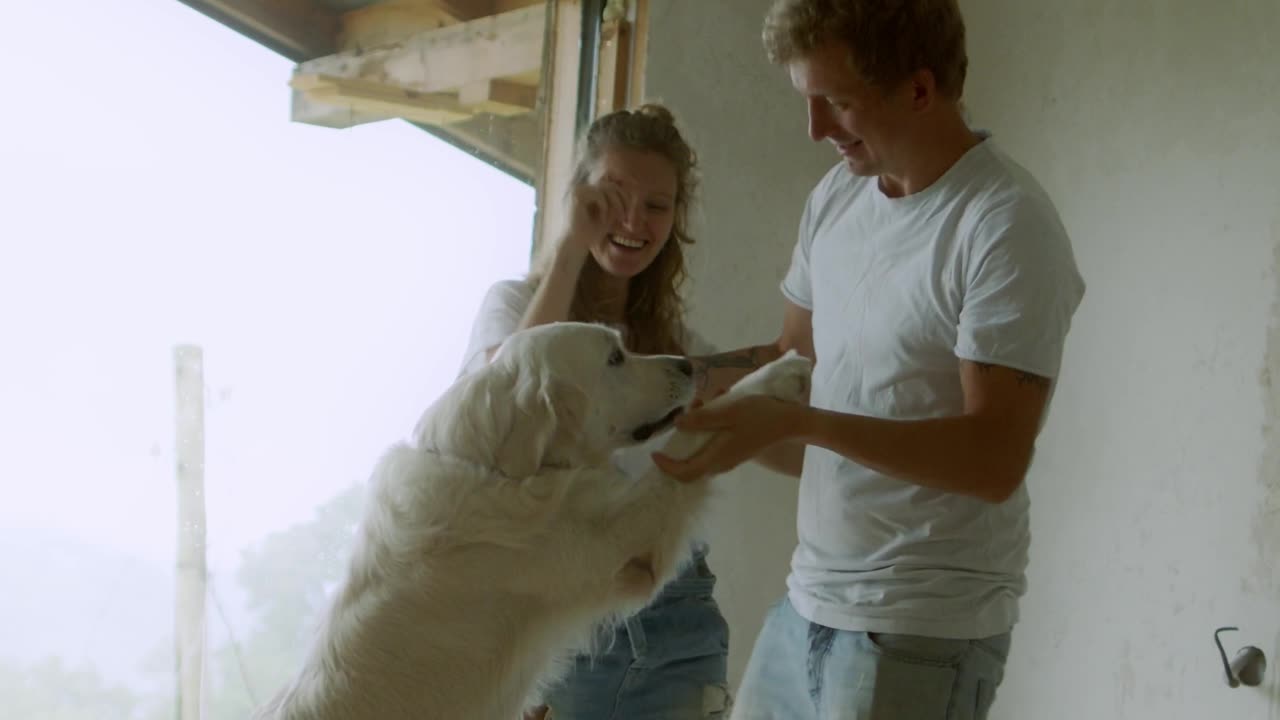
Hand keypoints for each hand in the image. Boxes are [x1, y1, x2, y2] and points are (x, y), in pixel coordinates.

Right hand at [560, 181, 630, 258]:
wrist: (573, 246)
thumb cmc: (590, 235)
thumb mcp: (609, 217)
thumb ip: (618, 205)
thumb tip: (635, 194)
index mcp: (589, 191)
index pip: (613, 186)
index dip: (625, 198)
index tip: (629, 215)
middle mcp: (583, 187)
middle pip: (613, 186)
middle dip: (625, 202)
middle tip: (627, 219)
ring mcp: (578, 190)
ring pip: (608, 188)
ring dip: (617, 206)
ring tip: (617, 220)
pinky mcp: (576, 195)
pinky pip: (599, 195)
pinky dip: (605, 208)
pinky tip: (602, 221)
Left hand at [652, 394, 805, 481]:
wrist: (790, 422)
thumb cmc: (760, 416)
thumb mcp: (729, 412)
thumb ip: (703, 419)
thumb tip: (678, 424)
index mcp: (717, 457)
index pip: (684, 473)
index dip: (667, 466)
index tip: (655, 452)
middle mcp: (721, 462)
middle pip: (691, 462)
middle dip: (683, 437)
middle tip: (687, 411)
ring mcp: (729, 457)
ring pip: (702, 448)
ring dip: (698, 425)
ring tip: (706, 400)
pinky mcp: (736, 448)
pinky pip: (714, 441)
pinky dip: (711, 424)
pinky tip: (720, 401)